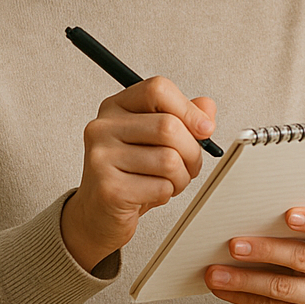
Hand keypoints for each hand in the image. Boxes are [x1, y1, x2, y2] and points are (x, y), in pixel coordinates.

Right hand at [61, 76, 215, 271]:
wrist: (97, 214)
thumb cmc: (130, 174)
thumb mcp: (156, 140)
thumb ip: (183, 118)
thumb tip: (207, 108)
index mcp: (115, 107)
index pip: (157, 89)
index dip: (188, 109)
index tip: (203, 129)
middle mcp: (102, 128)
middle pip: (168, 126)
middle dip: (192, 151)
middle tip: (189, 165)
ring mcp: (101, 158)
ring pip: (169, 159)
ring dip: (181, 177)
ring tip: (168, 181)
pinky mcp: (109, 189)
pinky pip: (161, 187)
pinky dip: (167, 193)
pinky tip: (152, 194)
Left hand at [203, 207, 304, 303]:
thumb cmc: (301, 260)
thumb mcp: (304, 241)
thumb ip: (285, 230)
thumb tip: (239, 221)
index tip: (288, 215)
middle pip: (302, 259)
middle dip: (264, 251)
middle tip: (233, 246)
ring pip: (282, 288)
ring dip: (244, 280)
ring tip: (216, 274)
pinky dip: (243, 298)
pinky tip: (223, 290)